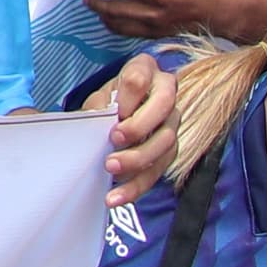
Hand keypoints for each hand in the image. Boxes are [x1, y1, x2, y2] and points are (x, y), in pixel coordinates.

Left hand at [92, 49, 180, 199]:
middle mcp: (166, 93)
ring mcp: (172, 122)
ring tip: (110, 169)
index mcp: (145, 70)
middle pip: (164, 107)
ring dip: (138, 158)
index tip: (116, 110)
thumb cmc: (107, 103)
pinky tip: (117, 196)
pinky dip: (137, 185)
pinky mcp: (170, 150)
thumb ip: (99, 107)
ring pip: (166, 141)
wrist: (115, 120)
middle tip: (114, 139)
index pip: (141, 76)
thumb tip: (94, 120)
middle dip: (139, 126)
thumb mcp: (98, 100)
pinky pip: (159, 169)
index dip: (130, 94)